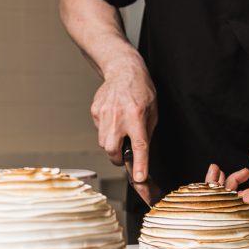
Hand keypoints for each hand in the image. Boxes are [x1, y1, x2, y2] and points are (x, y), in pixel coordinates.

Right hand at [90, 62, 157, 201]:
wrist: (123, 70)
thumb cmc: (142, 90)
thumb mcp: (153, 112)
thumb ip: (146, 133)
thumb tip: (141, 154)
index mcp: (137, 116)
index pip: (139, 146)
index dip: (140, 165)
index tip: (139, 178)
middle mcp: (118, 116)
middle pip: (112, 150)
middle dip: (117, 158)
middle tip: (124, 155)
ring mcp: (104, 113)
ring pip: (103, 143)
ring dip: (112, 144)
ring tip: (120, 131)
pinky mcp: (95, 111)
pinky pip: (99, 130)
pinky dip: (107, 131)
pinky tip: (113, 119)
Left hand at [209, 146, 248, 215]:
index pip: (230, 206)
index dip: (218, 194)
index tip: (215, 176)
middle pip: (224, 206)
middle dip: (214, 187)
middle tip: (214, 168)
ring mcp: (248, 208)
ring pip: (224, 202)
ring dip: (217, 186)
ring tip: (217, 169)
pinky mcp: (245, 204)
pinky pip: (227, 199)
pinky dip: (222, 187)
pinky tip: (221, 174)